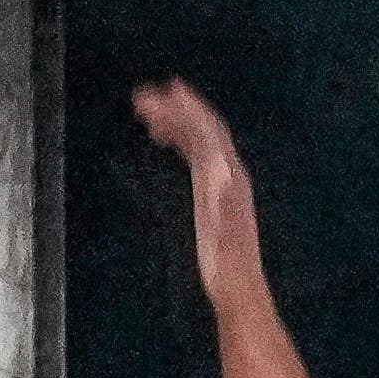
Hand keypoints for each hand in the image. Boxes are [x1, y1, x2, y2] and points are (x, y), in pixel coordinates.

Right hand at [131, 77, 259, 287]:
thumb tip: (220, 175)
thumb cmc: (226, 267)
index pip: (210, 133)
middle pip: (203, 130)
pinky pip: (196, 154)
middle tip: (141, 97)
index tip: (167, 89)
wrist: (238, 288)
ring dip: (174, 121)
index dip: (190, 109)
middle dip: (176, 109)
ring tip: (145, 112)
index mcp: (230, 179)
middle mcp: (230, 175)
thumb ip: (223, 207)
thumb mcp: (223, 238)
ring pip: (198, 140)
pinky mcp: (214, 193)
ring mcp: (224, 183)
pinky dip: (179, 140)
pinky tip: (162, 138)